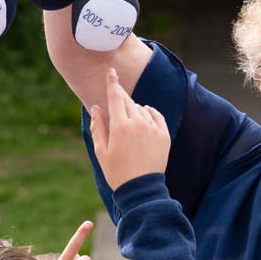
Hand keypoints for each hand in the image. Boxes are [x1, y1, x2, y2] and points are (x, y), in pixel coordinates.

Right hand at [90, 67, 169, 189]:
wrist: (141, 188)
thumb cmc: (117, 172)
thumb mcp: (101, 151)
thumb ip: (98, 127)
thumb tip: (96, 107)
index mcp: (120, 126)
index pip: (115, 97)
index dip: (113, 82)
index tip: (111, 71)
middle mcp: (138, 123)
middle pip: (127, 101)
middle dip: (120, 96)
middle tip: (115, 94)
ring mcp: (153, 129)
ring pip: (141, 109)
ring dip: (133, 109)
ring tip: (127, 123)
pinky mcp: (164, 135)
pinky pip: (156, 116)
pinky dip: (149, 113)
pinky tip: (144, 115)